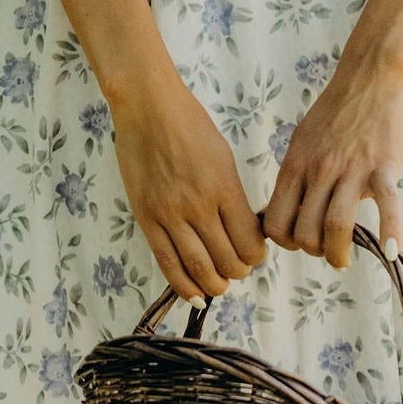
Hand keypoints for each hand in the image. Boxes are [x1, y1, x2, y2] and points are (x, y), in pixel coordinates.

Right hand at [112, 70, 266, 301]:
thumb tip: (241, 230)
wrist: (148, 108)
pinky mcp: (146, 218)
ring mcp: (170, 214)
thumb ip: (232, 196)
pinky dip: (182, 285)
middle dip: (238, 272)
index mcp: (225, 189)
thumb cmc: (190, 126)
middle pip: (227, 260)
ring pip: (198, 267)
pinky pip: (166, 262)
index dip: (256, 256)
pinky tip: (194, 295)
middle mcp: (199, 206)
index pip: (249, 242)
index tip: (254, 255)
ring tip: (219, 285)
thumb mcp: (224, 158)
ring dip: (213, 284)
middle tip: (238, 270)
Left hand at [260, 53, 402, 268]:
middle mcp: (320, 170)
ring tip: (342, 261)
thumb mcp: (302, 142)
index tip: (299, 242)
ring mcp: (352, 169)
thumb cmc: (336, 112)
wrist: (371, 76)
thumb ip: (296, 177)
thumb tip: (287, 214)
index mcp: (296, 165)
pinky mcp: (384, 166)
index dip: (285, 242)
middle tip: (325, 250)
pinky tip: (391, 252)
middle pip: (306, 231)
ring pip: (337, 226)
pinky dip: (390, 232)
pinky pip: (387, 206)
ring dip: (338, 253)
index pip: (277, 222)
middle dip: (313, 250)